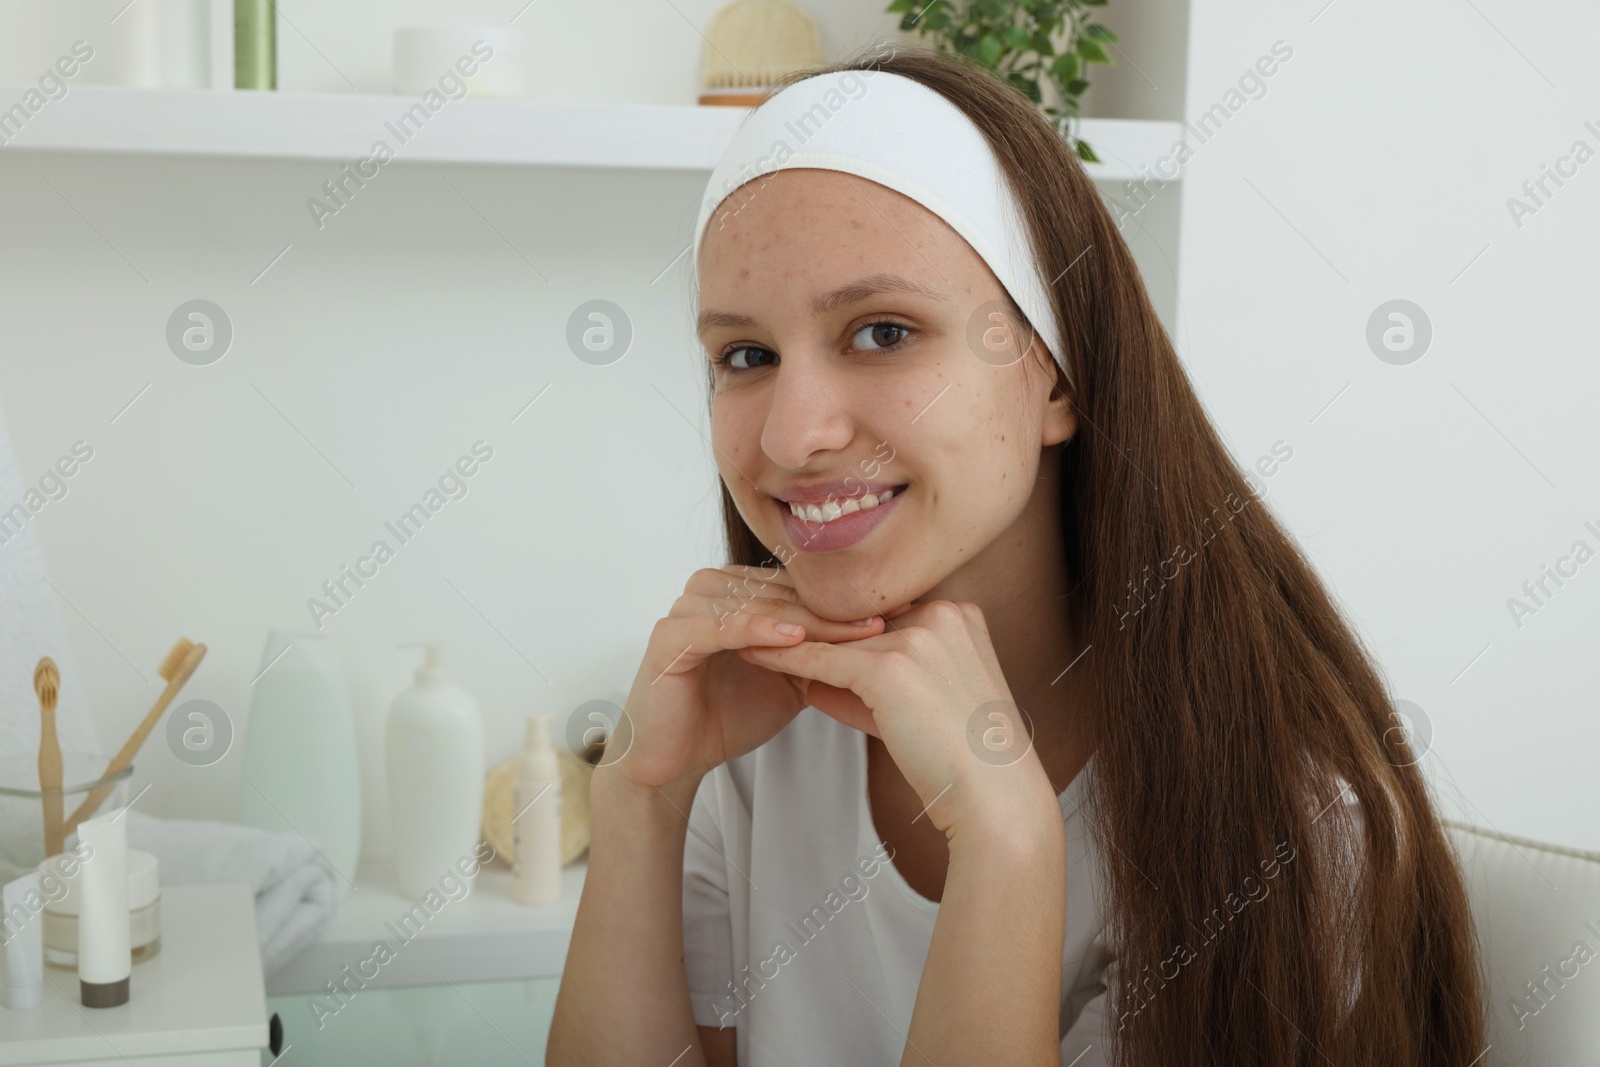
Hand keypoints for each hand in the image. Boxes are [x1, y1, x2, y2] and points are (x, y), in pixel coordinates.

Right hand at [607, 565, 886, 796]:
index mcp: (736, 590)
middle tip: (884, 618)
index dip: (846, 601)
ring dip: (805, 619)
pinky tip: (794, 639)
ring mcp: (686, 609)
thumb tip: (884, 633)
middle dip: (834, 610)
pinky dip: (757, 630)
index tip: (898, 611)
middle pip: (782, 592)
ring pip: (757, 606)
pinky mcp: (669, 636)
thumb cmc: (729, 715)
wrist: (676, 758)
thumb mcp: (789, 677)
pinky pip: (719, 626)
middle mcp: (710, 589)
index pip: (798, 587)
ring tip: (852, 632)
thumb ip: (820, 650)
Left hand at [737, 599, 1055, 836]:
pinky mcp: (891, 667)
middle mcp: (942, 613)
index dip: (840, 629)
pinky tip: (754, 656)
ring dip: (790, 640)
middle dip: (811, 631)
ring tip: (745, 637)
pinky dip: (785, 659)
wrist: (995, 798)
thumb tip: (815, 676)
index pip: (883, 615)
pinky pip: (821, 659)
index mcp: (960, 614)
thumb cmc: (962, 761)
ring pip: (835, 636)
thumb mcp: (919, 704)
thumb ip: (874, 680)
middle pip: (857, 621)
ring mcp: (918, 637)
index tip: (797, 626)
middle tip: (759, 626)